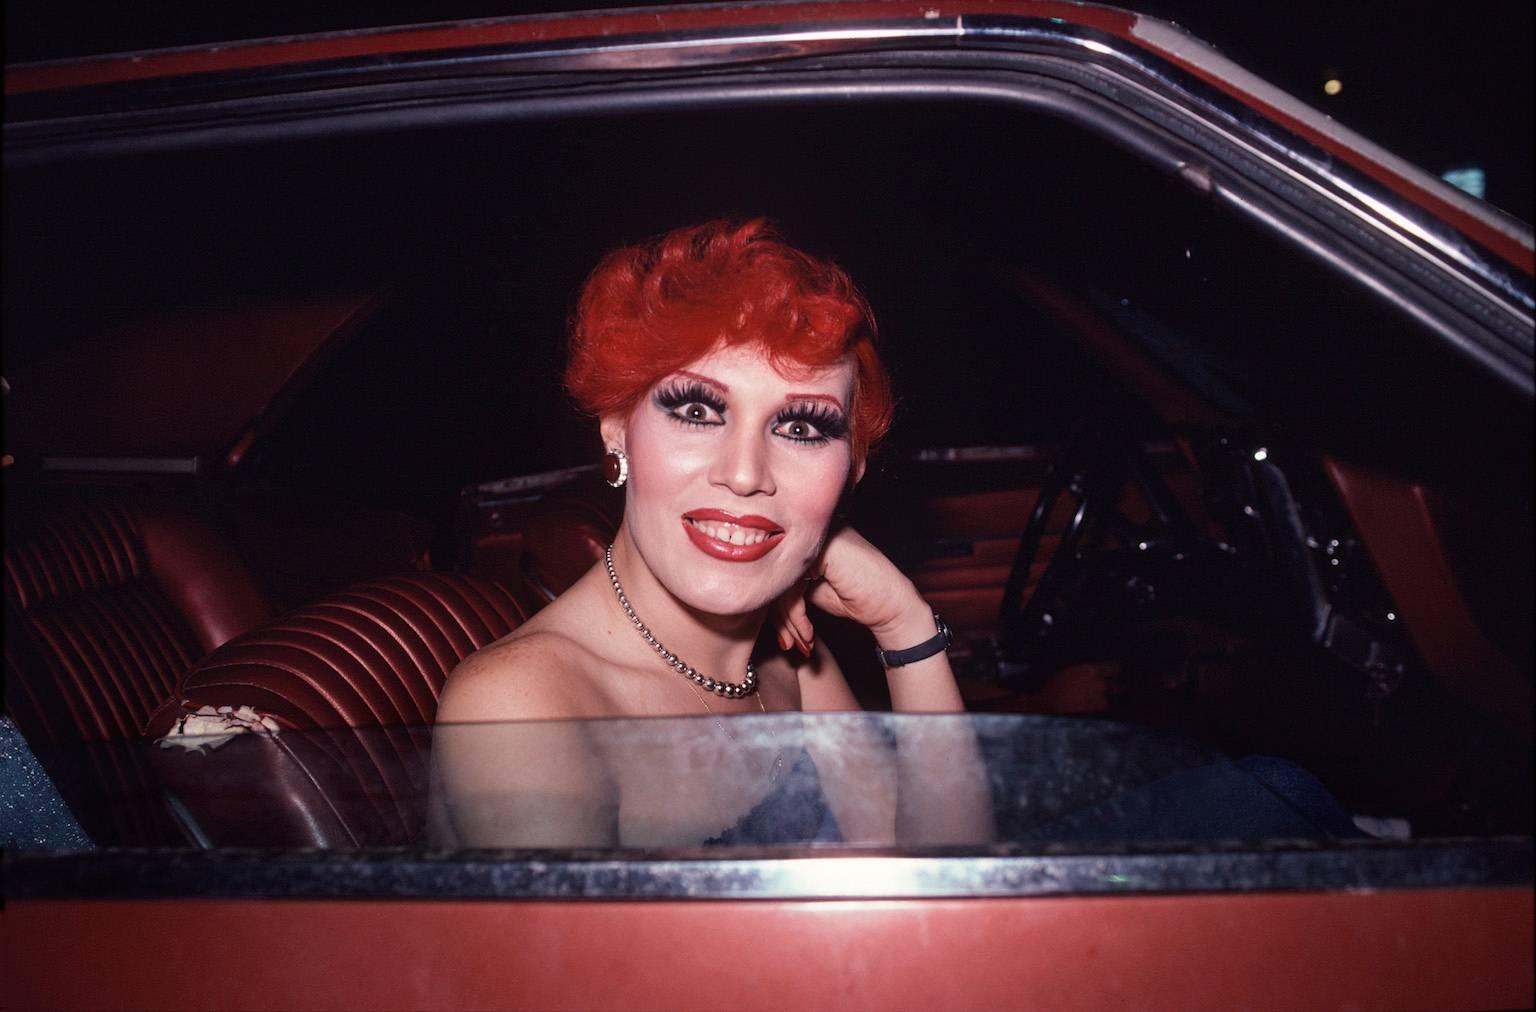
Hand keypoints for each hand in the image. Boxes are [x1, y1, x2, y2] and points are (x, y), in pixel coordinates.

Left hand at [772, 526, 929, 655]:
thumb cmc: (854, 598)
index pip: (775, 568)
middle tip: (788, 644)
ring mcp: (817, 536)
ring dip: (789, 620)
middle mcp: (809, 531)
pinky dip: (796, 615)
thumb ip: (784, 584)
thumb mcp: (810, 591)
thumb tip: (752, 595)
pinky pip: (792, 584)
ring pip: (781, 580)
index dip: (775, 606)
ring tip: (800, 642)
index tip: (784, 637)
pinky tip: (808, 634)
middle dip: (779, 617)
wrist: (892, 606)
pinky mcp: (823, 549)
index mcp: (805, 536)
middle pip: (775, 574)